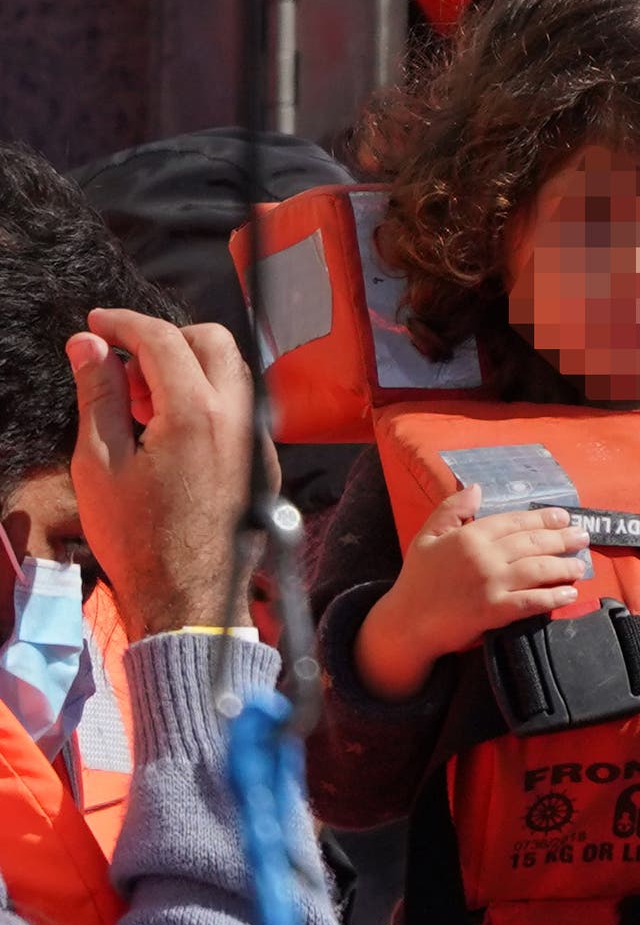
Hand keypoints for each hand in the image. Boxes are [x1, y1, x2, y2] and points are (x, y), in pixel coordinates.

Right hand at [65, 309, 279, 639]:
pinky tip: (169, 432)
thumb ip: (97, 394)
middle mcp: (239, 414)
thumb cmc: (138, 540)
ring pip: (230, 370)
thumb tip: (88, 344)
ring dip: (186, 368)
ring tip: (139, 404)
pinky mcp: (265, 458)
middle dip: (164, 339)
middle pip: (210, 340)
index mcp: (196, 411)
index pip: (163, 338)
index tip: (96, 324)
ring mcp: (259, 436)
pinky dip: (206, 398)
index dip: (124, 323)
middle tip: (122, 368)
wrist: (190, 601)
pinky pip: (239, 405)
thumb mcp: (99, 464)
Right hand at [354, 488, 589, 699]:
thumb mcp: (428, 535)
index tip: (563, 516)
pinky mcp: (493, 612)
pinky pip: (530, 601)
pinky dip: (552, 596)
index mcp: (470, 535)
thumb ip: (452, 509)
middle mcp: (484, 556)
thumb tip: (477, 487)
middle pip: (532, 543)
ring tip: (581, 565)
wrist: (406, 622)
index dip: (543, 518)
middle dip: (562, 538)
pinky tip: (569, 593)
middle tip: (583, 537)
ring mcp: (490, 584)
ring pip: (537, 569)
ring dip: (563, 566)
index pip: (515, 521)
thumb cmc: (417, 579)